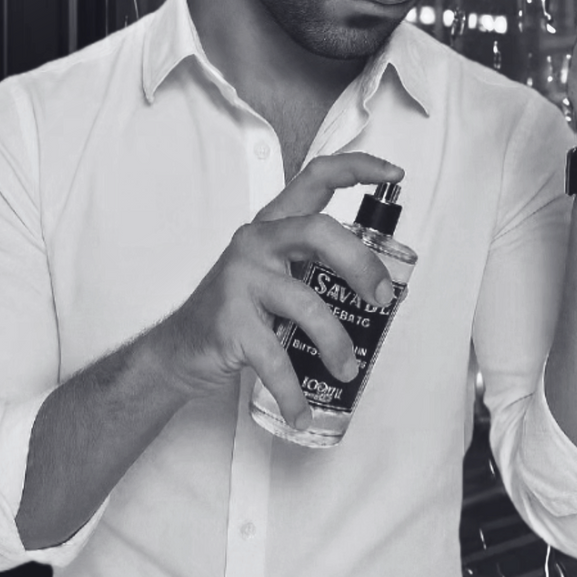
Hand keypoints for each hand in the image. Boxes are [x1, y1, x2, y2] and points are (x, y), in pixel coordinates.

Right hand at [149, 152, 403, 428]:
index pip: (317, 177)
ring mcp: (241, 279)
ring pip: (305, 303)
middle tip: (382, 297)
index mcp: (275, 225)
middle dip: (360, 262)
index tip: (396, 173)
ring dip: (336, 342)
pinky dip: (293, 390)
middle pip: (318, 231)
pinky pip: (275, 358)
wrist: (180, 349)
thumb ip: (318, 265)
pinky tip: (302, 408)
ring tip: (347, 369)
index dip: (358, 168)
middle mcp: (257, 242)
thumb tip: (381, 284)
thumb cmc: (241, 309)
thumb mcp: (278, 273)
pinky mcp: (230, 322)